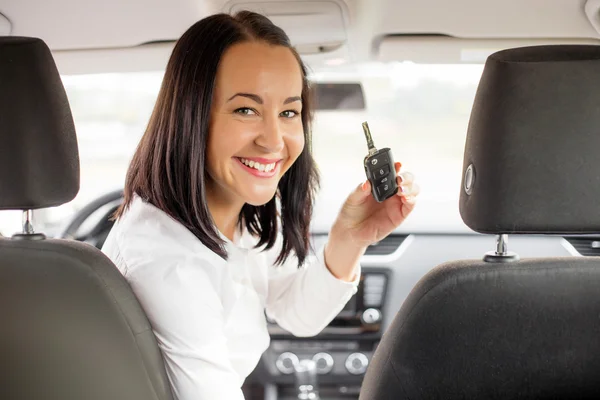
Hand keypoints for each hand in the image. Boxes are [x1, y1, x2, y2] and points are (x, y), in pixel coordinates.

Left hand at [324, 162, 418, 280]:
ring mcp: (396, 203)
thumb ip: (360, 190)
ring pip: (412, 190)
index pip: (392, 172)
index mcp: (379, 185)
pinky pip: (410, 206)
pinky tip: (405, 197)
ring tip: (400, 189)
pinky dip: (411, 199)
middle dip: (406, 176)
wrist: (349, 232)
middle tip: (398, 179)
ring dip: (410, 187)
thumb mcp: (352, 198)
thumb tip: (367, 182)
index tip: (396, 164)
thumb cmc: (350, 213)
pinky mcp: (399, 216)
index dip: (396, 166)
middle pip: (406, 179)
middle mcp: (390, 193)